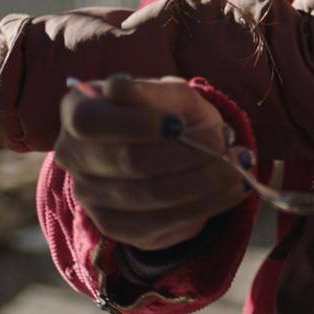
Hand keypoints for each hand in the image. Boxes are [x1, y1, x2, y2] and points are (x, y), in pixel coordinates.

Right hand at [52, 74, 252, 249]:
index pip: (89, 122)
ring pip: (153, 195)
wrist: (172, 149)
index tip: (179, 122)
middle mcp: (74, 157)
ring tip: (240, 162)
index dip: (136, 124)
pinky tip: (233, 188)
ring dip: (207, 180)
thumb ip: (151, 90)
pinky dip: (208, 204)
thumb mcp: (168, 93)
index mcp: (77, 112)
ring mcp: (91, 197)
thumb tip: (119, 86)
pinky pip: (165, 222)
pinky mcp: (117, 227)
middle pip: (130, 162)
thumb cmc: (167, 111)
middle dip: (189, 152)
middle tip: (227, 140)